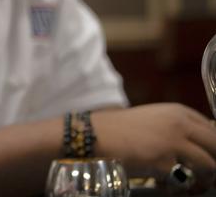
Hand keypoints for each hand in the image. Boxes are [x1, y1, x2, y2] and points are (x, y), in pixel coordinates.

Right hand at [93, 103, 215, 192]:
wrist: (93, 136)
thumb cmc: (120, 130)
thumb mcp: (154, 121)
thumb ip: (178, 129)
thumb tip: (203, 146)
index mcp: (178, 111)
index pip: (214, 130)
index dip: (214, 147)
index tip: (210, 157)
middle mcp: (180, 123)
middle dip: (215, 162)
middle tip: (206, 174)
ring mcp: (173, 142)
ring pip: (210, 165)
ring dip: (205, 177)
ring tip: (191, 181)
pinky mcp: (164, 162)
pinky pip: (185, 179)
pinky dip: (179, 184)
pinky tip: (166, 182)